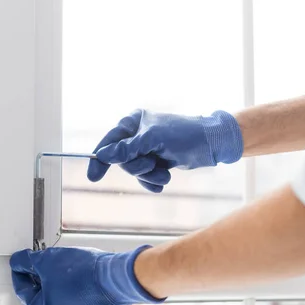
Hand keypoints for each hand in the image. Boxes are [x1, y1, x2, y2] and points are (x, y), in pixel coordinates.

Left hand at [9, 246, 162, 304]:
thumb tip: (18, 261)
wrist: (117, 277)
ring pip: (63, 299)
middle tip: (42, 262)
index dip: (20, 275)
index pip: (25, 294)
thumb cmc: (83, 272)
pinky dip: (77, 288)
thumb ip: (27, 261)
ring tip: (63, 265)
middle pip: (44, 298)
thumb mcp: (47, 260)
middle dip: (41, 279)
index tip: (20, 264)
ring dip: (59, 283)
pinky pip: (82, 301)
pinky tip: (81, 274)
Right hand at [87, 109, 243, 191]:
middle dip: (137, 167)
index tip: (93, 176)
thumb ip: (127, 148)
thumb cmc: (183, 134)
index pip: (108, 142)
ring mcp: (146, 149)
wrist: (211, 144)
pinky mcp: (156, 161)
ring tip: (164, 172)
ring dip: (149, 175)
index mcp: (133, 122)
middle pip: (121, 161)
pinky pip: (145, 178)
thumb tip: (103, 155)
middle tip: (152, 164)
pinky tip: (163, 181)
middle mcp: (136, 135)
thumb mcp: (153, 140)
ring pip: (134, 171)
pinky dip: (153, 182)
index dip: (99, 160)